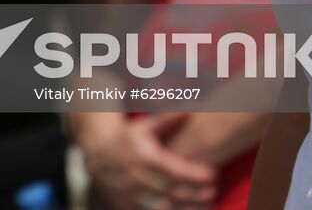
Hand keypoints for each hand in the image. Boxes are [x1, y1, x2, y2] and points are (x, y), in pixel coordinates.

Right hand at [83, 113, 217, 209]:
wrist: (98, 155)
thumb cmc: (127, 139)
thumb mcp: (143, 126)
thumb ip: (166, 120)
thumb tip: (188, 111)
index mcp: (143, 156)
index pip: (171, 167)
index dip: (193, 172)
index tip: (212, 173)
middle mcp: (137, 177)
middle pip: (170, 189)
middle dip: (194, 193)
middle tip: (213, 191)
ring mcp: (132, 194)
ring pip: (163, 206)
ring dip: (187, 207)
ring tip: (207, 205)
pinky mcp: (129, 206)